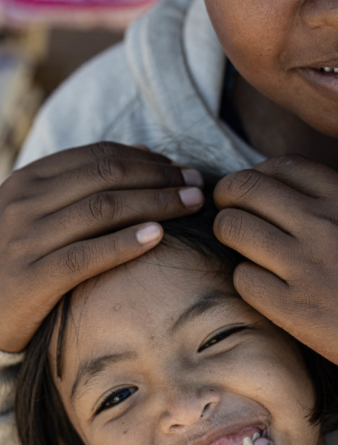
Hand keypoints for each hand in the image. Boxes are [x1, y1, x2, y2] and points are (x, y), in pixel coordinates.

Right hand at [0, 142, 203, 351]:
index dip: (147, 161)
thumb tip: (144, 154)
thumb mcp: (40, 214)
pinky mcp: (34, 278)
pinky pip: (87, 255)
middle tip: (198, 185)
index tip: (182, 170)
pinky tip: (158, 236)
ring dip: (156, 203)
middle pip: (107, 178)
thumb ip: (82, 187)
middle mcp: (26, 202)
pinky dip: (124, 243)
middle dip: (160, 178)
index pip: (98, 157)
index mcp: (30, 181)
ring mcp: (27, 239)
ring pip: (103, 210)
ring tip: (192, 204)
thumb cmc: (20, 260)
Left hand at [214, 155, 337, 375]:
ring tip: (234, 242)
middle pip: (247, 189)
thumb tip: (278, 192)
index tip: (250, 188)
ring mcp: (304, 266)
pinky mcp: (292, 307)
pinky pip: (243, 278)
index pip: (281, 166)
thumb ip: (330, 201)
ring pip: (234, 229)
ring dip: (226, 232)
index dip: (255, 174)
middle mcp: (322, 226)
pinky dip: (243, 276)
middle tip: (225, 207)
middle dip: (227, 195)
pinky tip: (257, 281)